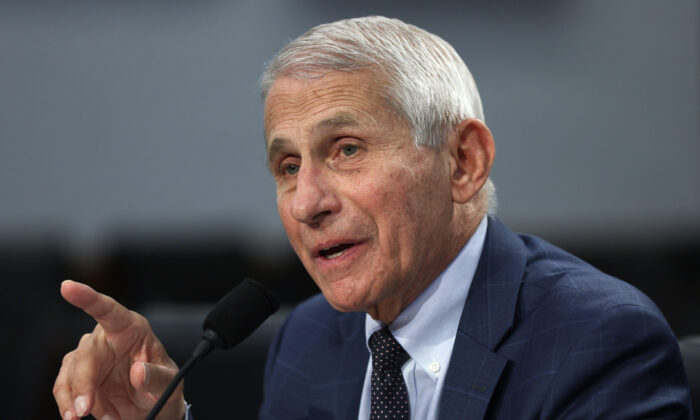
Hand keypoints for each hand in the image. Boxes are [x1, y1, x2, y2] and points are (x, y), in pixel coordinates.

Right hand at [53, 280, 185, 419]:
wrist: (155, 406)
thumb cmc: (165, 385)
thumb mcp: (170, 382)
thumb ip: (156, 377)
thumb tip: (138, 372)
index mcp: (131, 328)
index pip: (108, 309)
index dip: (88, 297)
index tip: (67, 286)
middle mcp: (107, 338)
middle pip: (86, 353)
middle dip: (82, 382)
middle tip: (85, 409)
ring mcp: (92, 357)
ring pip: (70, 372)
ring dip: (72, 396)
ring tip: (81, 417)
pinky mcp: (80, 376)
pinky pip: (64, 387)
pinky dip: (68, 403)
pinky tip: (77, 416)